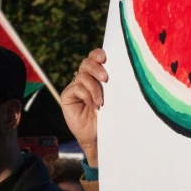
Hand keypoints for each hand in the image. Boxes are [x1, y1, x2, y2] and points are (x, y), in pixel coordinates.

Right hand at [60, 49, 108, 166]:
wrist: (100, 136)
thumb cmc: (111, 116)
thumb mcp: (115, 97)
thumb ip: (114, 82)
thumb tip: (124, 68)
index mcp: (97, 75)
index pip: (95, 57)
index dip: (98, 54)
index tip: (105, 58)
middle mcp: (85, 78)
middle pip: (87, 62)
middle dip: (96, 68)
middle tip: (105, 78)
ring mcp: (75, 86)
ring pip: (82, 75)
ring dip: (94, 87)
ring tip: (101, 102)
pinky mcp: (67, 96)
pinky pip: (76, 88)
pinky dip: (86, 95)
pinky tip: (93, 105)